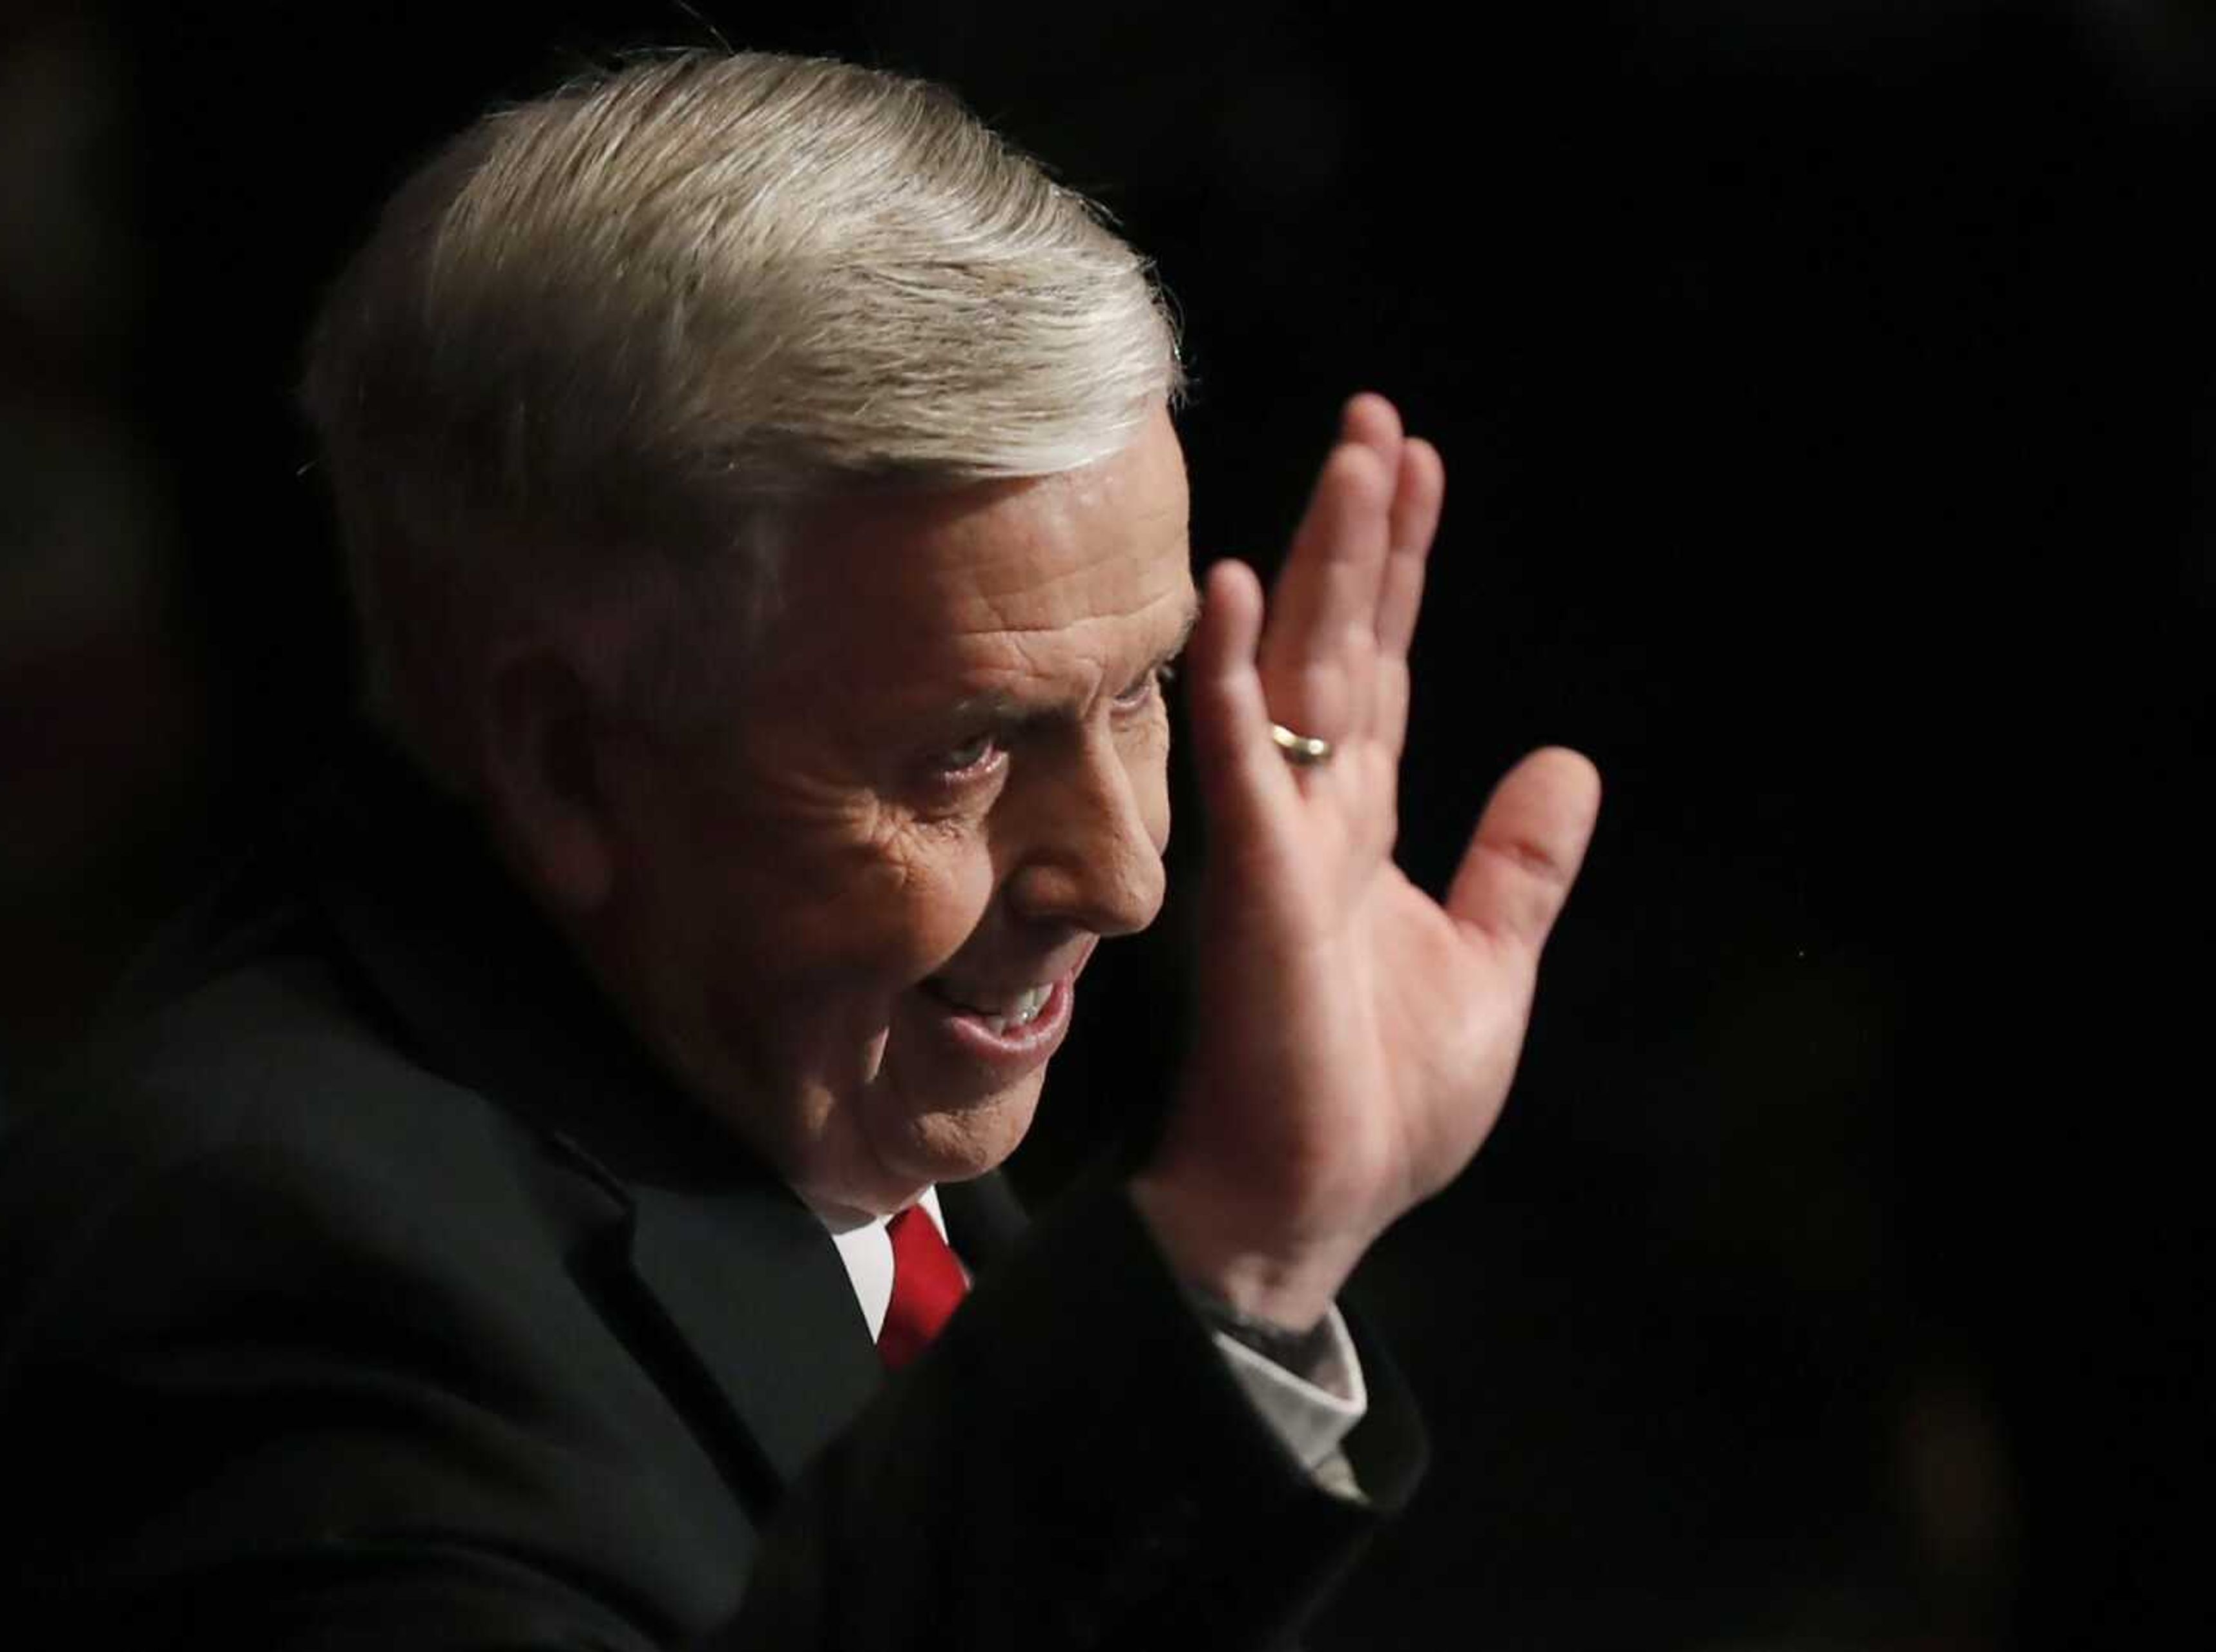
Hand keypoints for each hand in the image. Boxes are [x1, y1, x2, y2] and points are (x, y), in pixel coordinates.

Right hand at [1131, 394, 1600, 1329]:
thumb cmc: (1377, 1101)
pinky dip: (1228, 672)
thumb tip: (1569, 760)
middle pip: (1343, 643)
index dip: (1401, 574)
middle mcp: (1316, 813)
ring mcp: (1280, 839)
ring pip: (1297, 672)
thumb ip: (1518, 863)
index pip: (1387, 672)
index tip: (1415, 473)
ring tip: (1349, 460)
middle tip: (1379, 424)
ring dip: (1315, 563)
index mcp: (1366, 831)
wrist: (1307, 1201)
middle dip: (1361, 534)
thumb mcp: (1490, 964)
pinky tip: (1222, 587)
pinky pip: (1236, 757)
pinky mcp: (1255, 881)